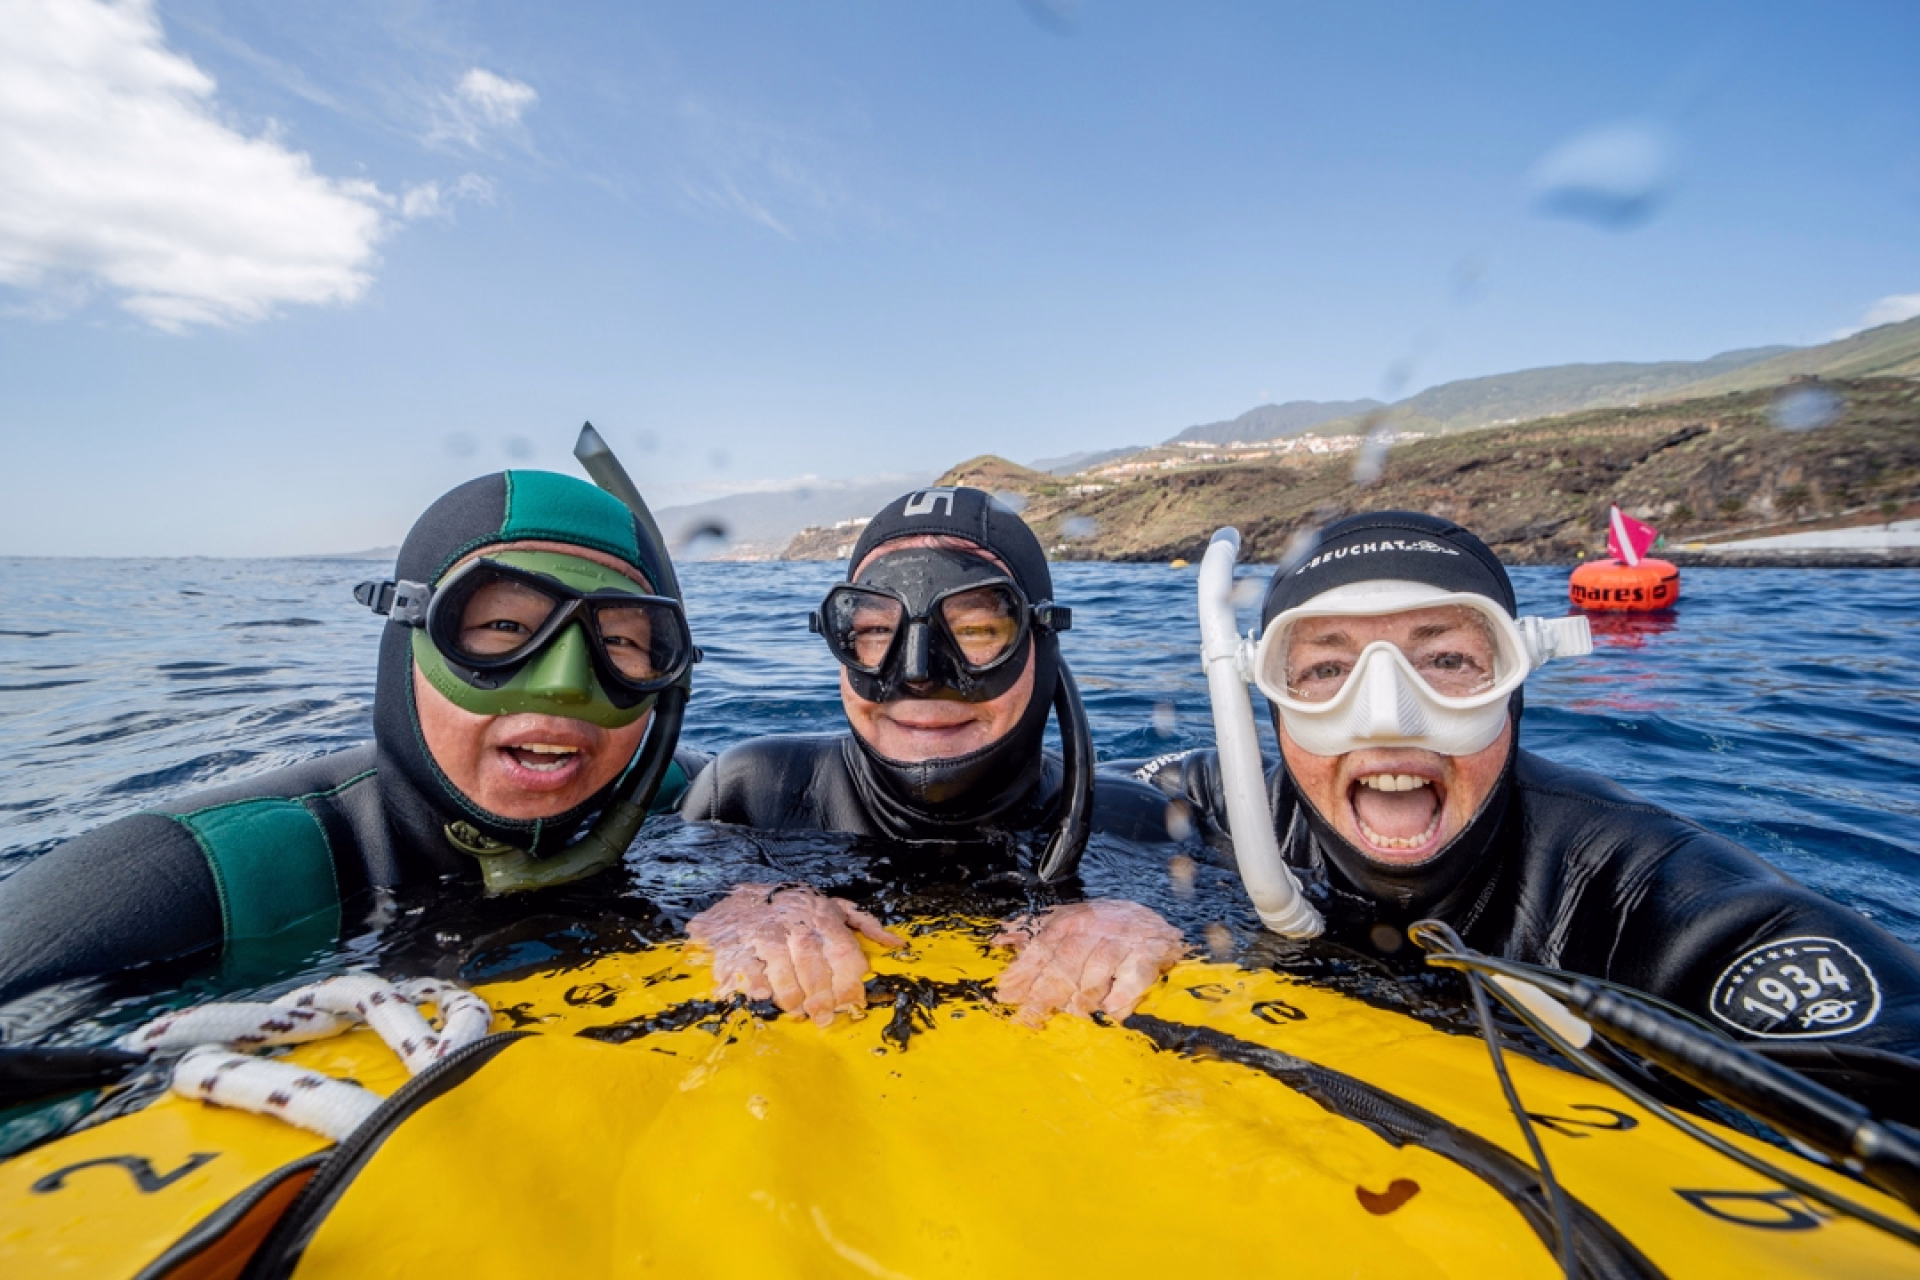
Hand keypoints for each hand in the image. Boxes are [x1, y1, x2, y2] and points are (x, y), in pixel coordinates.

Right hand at [685, 883, 904, 1026]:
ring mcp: (767, 934)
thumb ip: (865, 925)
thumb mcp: (835, 907)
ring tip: (797, 1011)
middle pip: (814, 967)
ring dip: (792, 996)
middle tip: (824, 1018)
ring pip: (783, 971)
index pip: (844, 952)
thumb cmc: (799, 907)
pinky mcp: (739, 945)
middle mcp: (797, 926)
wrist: (746, 895)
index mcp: (824, 918)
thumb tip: (898, 945)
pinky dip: (758, 985)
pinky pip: (750, 970)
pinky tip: (765, 996)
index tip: (852, 1004)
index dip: (849, 982)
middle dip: (821, 998)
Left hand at [991, 899, 1186, 1026]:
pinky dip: (1121, 997)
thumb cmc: (1101, 927)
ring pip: (1096, 973)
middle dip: (1046, 990)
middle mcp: (1094, 928)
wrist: (1150, 923)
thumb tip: (998, 940)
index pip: (1041, 947)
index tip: (1006, 994)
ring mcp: (1122, 942)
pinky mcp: (1148, 957)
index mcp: (1070, 921)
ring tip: (1074, 1011)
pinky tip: (1110, 1009)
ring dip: (1083, 997)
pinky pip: (1133, 979)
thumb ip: (1032, 931)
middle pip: (1065, 962)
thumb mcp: (1065, 921)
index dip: (1023, 972)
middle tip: (1031, 1013)